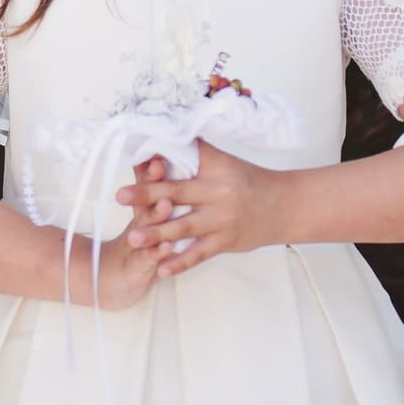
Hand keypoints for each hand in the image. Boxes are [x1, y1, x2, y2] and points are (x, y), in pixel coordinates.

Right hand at [90, 156, 177, 309]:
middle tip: (159, 167)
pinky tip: (167, 247)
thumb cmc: (135, 244)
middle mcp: (140, 224)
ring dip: (156, 217)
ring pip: (148, 229)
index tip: (158, 148)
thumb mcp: (142, 215)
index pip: (148, 185)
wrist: (110, 279)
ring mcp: (138, 246)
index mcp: (145, 210)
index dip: (152, 168)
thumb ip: (149, 188)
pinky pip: (149, 260)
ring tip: (166, 205)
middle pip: (145, 201)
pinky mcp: (138, 268)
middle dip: (152, 184)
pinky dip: (158, 253)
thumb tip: (157, 156)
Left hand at [114, 141, 287, 277]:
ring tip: (134, 239)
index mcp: (214, 171)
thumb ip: (195, 151)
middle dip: (147, 197)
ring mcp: (222, 221)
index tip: (132, 167)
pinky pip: (199, 255)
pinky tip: (161, 270)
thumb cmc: (248, 179)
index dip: (155, 170)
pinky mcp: (225, 243)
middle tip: (120, 197)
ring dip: (158, 235)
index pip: (181, 166)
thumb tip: (164, 133)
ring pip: (185, 228)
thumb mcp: (223, 161)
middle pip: (177, 195)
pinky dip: (180, 263)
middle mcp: (218, 194)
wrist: (283, 206)